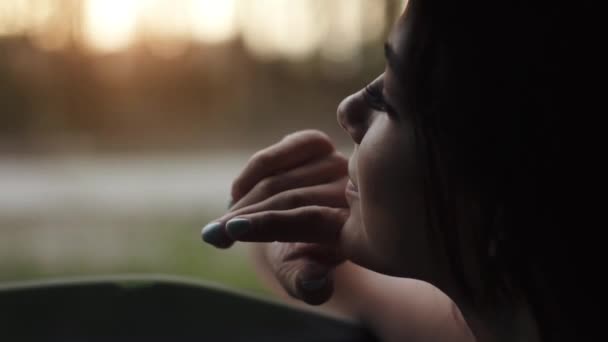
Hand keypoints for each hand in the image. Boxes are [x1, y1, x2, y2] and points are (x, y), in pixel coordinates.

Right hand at [202, 130, 348, 304]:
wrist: (307, 224)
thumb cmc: (301, 253)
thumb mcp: (300, 274)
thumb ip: (306, 282)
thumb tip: (317, 282)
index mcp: (354, 228)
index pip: (310, 220)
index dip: (267, 225)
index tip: (228, 234)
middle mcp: (351, 192)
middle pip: (288, 199)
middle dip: (245, 217)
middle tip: (213, 234)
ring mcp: (336, 163)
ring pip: (275, 180)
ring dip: (243, 202)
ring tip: (222, 224)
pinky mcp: (317, 144)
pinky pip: (272, 157)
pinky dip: (249, 175)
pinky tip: (238, 194)